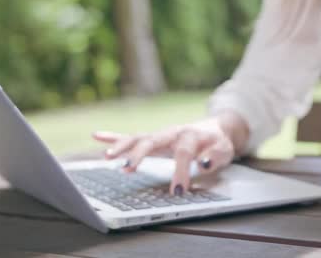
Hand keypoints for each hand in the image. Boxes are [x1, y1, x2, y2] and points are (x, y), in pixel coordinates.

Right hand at [93, 117, 237, 194]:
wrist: (216, 129)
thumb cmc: (218, 143)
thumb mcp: (224, 151)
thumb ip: (215, 157)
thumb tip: (204, 164)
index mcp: (190, 136)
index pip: (183, 154)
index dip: (180, 172)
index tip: (177, 192)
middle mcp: (172, 133)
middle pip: (153, 141)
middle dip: (139, 154)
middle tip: (126, 168)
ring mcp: (160, 135)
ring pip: (138, 139)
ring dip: (122, 147)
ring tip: (107, 157)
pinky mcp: (153, 139)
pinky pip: (131, 137)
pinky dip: (114, 137)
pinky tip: (96, 136)